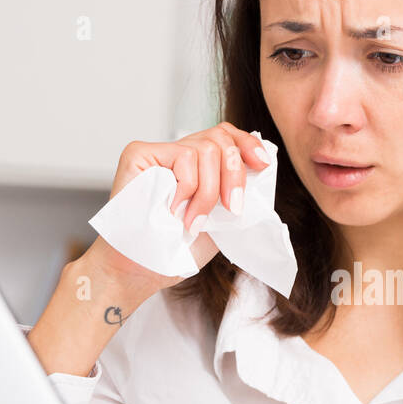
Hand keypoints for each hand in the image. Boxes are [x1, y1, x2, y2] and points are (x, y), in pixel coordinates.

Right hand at [93, 123, 271, 291]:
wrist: (144, 268)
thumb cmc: (177, 248)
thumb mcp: (221, 218)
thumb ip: (236, 191)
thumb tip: (261, 167)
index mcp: (198, 166)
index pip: (227, 135)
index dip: (248, 144)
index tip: (263, 165)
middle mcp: (178, 153)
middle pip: (221, 138)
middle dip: (234, 175)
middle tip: (232, 209)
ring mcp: (158, 151)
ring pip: (206, 149)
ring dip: (208, 192)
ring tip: (194, 220)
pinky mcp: (140, 153)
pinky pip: (184, 157)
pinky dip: (188, 189)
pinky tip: (173, 210)